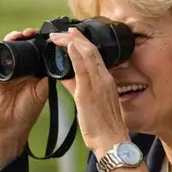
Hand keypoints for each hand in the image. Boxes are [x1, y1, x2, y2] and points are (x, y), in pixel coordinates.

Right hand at [0, 28, 51, 171]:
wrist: (11, 126)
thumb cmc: (27, 110)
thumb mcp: (42, 90)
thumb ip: (48, 75)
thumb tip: (58, 60)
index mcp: (31, 71)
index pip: (35, 51)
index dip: (40, 42)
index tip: (48, 36)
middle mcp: (19, 68)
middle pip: (22, 46)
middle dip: (27, 36)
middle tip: (34, 32)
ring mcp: (7, 69)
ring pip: (9, 48)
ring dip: (15, 38)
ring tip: (23, 34)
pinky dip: (4, 48)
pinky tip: (10, 42)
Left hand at [53, 28, 132, 156]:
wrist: (112, 141)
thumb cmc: (103, 126)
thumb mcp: (90, 102)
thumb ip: (77, 86)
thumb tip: (63, 75)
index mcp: (106, 81)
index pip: (95, 55)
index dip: (84, 42)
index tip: (73, 35)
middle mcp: (104, 79)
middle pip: (91, 51)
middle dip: (76, 38)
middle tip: (63, 31)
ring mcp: (98, 85)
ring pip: (88, 55)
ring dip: (73, 42)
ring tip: (60, 35)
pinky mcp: (89, 93)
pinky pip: (83, 70)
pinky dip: (76, 55)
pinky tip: (68, 45)